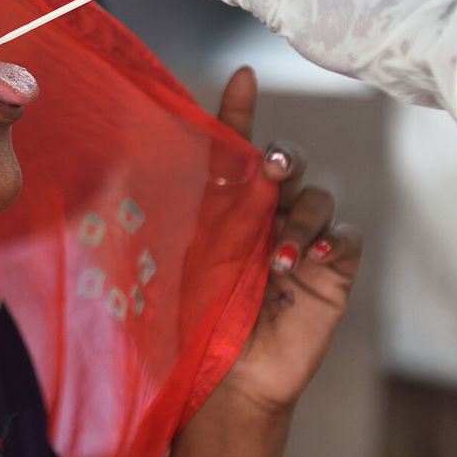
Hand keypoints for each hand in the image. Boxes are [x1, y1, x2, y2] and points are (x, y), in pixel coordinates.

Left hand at [170, 68, 360, 456]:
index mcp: (222, 204)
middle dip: (282, 156)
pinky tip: (311, 260)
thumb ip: (152, 221)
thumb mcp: (164, 264)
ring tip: (278, 259)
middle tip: (270, 169)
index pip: (234, 146)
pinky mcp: (333, 270)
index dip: (238, 111)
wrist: (225, 378)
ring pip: (316, 196)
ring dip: (300, 218)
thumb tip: (109, 175)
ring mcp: (301, 238)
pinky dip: (334, 240)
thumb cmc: (190, 321)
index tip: (241, 78)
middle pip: (286, 160)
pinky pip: (347, 236)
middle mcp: (264, 212)